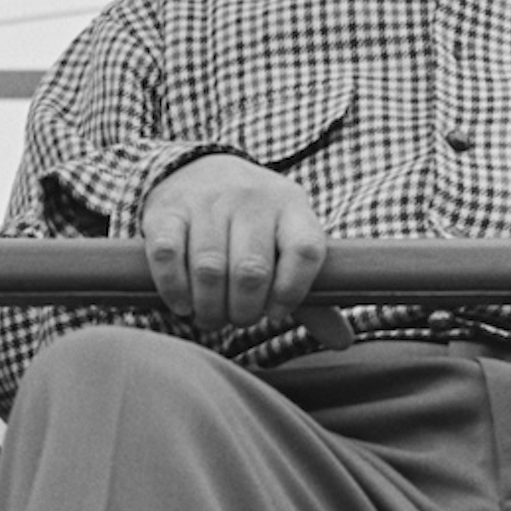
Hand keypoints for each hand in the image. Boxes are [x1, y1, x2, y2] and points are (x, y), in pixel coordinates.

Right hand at [141, 154, 328, 330]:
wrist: (198, 170)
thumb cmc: (253, 226)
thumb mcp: (285, 246)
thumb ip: (312, 296)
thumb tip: (342, 341)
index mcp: (292, 206)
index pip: (306, 250)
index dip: (293, 291)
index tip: (277, 311)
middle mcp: (252, 198)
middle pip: (252, 270)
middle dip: (244, 311)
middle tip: (238, 319)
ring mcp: (207, 201)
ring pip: (209, 269)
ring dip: (209, 307)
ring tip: (210, 317)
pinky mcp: (167, 210)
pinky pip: (167, 256)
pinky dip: (174, 289)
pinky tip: (182, 304)